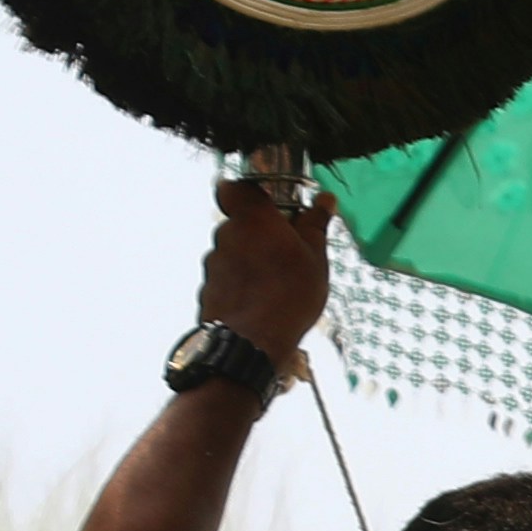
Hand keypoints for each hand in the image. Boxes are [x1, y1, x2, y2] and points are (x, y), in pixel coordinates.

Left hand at [199, 177, 332, 362]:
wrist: (251, 342)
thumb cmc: (289, 294)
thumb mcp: (315, 258)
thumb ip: (316, 225)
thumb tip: (324, 200)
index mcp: (253, 219)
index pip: (235, 188)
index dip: (248, 193)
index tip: (270, 205)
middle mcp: (226, 235)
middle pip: (238, 224)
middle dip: (258, 234)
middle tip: (285, 252)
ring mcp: (213, 263)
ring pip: (232, 252)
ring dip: (249, 261)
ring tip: (275, 284)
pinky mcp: (207, 289)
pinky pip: (226, 278)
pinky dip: (240, 285)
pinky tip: (261, 303)